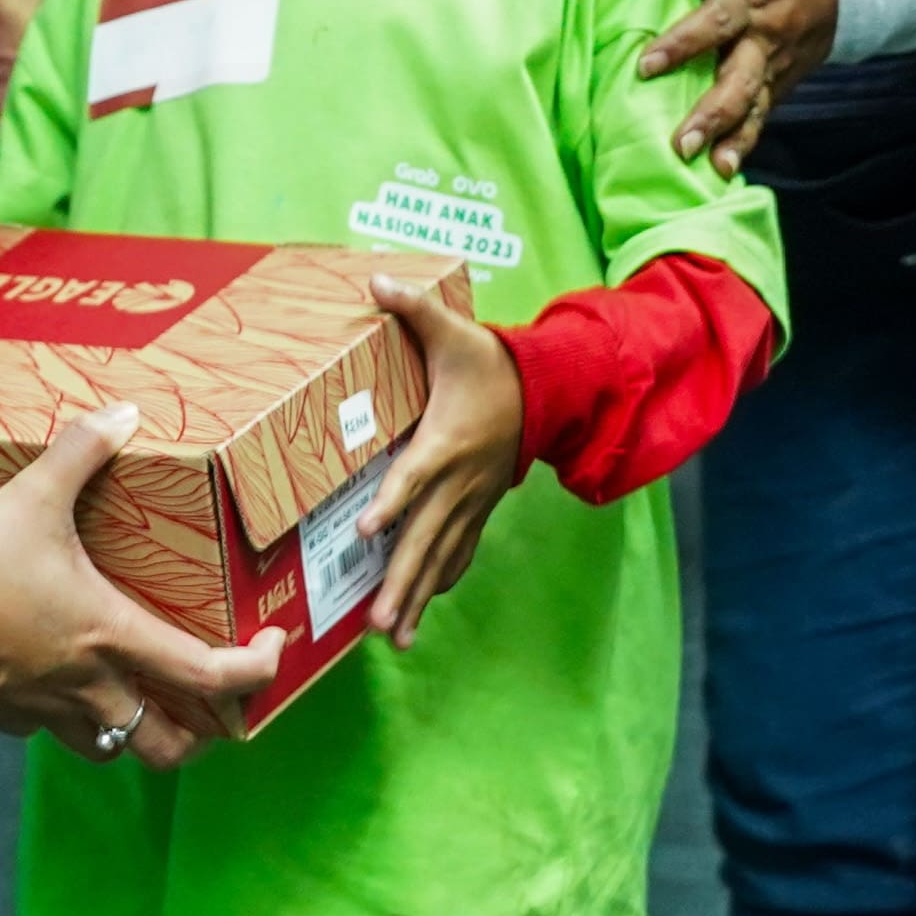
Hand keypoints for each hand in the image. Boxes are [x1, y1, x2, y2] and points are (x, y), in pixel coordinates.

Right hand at [0, 406, 282, 759]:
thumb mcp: (28, 500)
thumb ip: (79, 453)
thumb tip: (122, 414)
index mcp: (114, 637)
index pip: (213, 676)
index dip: (259, 670)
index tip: (275, 645)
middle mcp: (92, 689)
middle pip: (173, 747)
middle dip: (207, 734)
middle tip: (215, 699)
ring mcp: (49, 712)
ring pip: (118, 750)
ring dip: (143, 733)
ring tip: (149, 697)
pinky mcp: (10, 718)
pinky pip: (58, 730)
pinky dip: (76, 715)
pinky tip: (62, 680)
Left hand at [355, 275, 528, 646]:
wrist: (549, 389)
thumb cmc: (489, 362)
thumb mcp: (454, 332)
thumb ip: (414, 308)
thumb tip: (374, 278)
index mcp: (444, 442)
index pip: (414, 477)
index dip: (392, 503)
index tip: (366, 532)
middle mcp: (458, 482)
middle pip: (426, 539)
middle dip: (402, 582)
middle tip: (379, 622)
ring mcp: (472, 501)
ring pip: (442, 557)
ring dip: (418, 598)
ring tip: (394, 637)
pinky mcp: (480, 508)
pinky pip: (461, 552)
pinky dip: (443, 581)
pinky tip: (424, 611)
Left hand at [638, 0, 841, 173]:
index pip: (717, 19)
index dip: (684, 42)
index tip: (647, 64)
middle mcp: (765, 37)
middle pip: (738, 77)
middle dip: (710, 110)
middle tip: (680, 140)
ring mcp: (774, 66)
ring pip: (751, 104)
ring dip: (726, 135)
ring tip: (699, 162)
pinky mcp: (778, 85)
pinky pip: (761, 116)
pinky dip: (744, 143)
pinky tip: (722, 170)